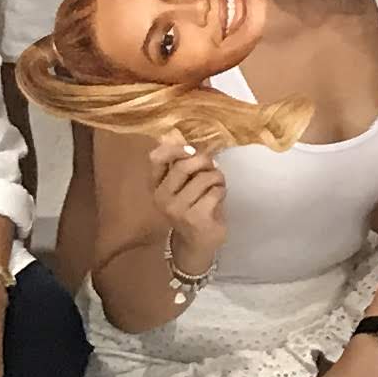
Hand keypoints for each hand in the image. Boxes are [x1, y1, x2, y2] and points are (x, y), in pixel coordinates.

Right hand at [150, 137, 228, 269]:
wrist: (197, 243)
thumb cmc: (192, 208)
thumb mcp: (183, 185)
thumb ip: (179, 163)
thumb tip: (173, 134)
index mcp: (156, 186)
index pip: (156, 158)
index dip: (175, 148)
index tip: (191, 150)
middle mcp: (162, 197)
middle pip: (185, 165)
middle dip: (205, 162)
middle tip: (213, 168)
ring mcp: (177, 209)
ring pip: (204, 178)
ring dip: (217, 178)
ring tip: (217, 185)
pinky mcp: (195, 218)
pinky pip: (214, 191)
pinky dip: (221, 191)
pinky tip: (218, 199)